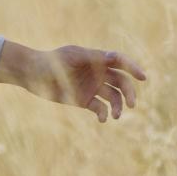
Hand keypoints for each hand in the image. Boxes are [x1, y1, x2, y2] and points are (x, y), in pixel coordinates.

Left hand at [22, 45, 148, 121]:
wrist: (34, 75)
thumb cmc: (53, 61)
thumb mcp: (73, 57)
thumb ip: (93, 58)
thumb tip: (114, 57)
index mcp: (97, 59)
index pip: (120, 61)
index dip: (133, 68)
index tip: (143, 77)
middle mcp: (98, 73)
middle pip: (121, 82)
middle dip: (129, 93)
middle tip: (132, 105)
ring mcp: (92, 87)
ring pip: (114, 97)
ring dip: (118, 106)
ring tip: (115, 115)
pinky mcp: (85, 101)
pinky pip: (100, 108)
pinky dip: (104, 114)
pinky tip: (103, 119)